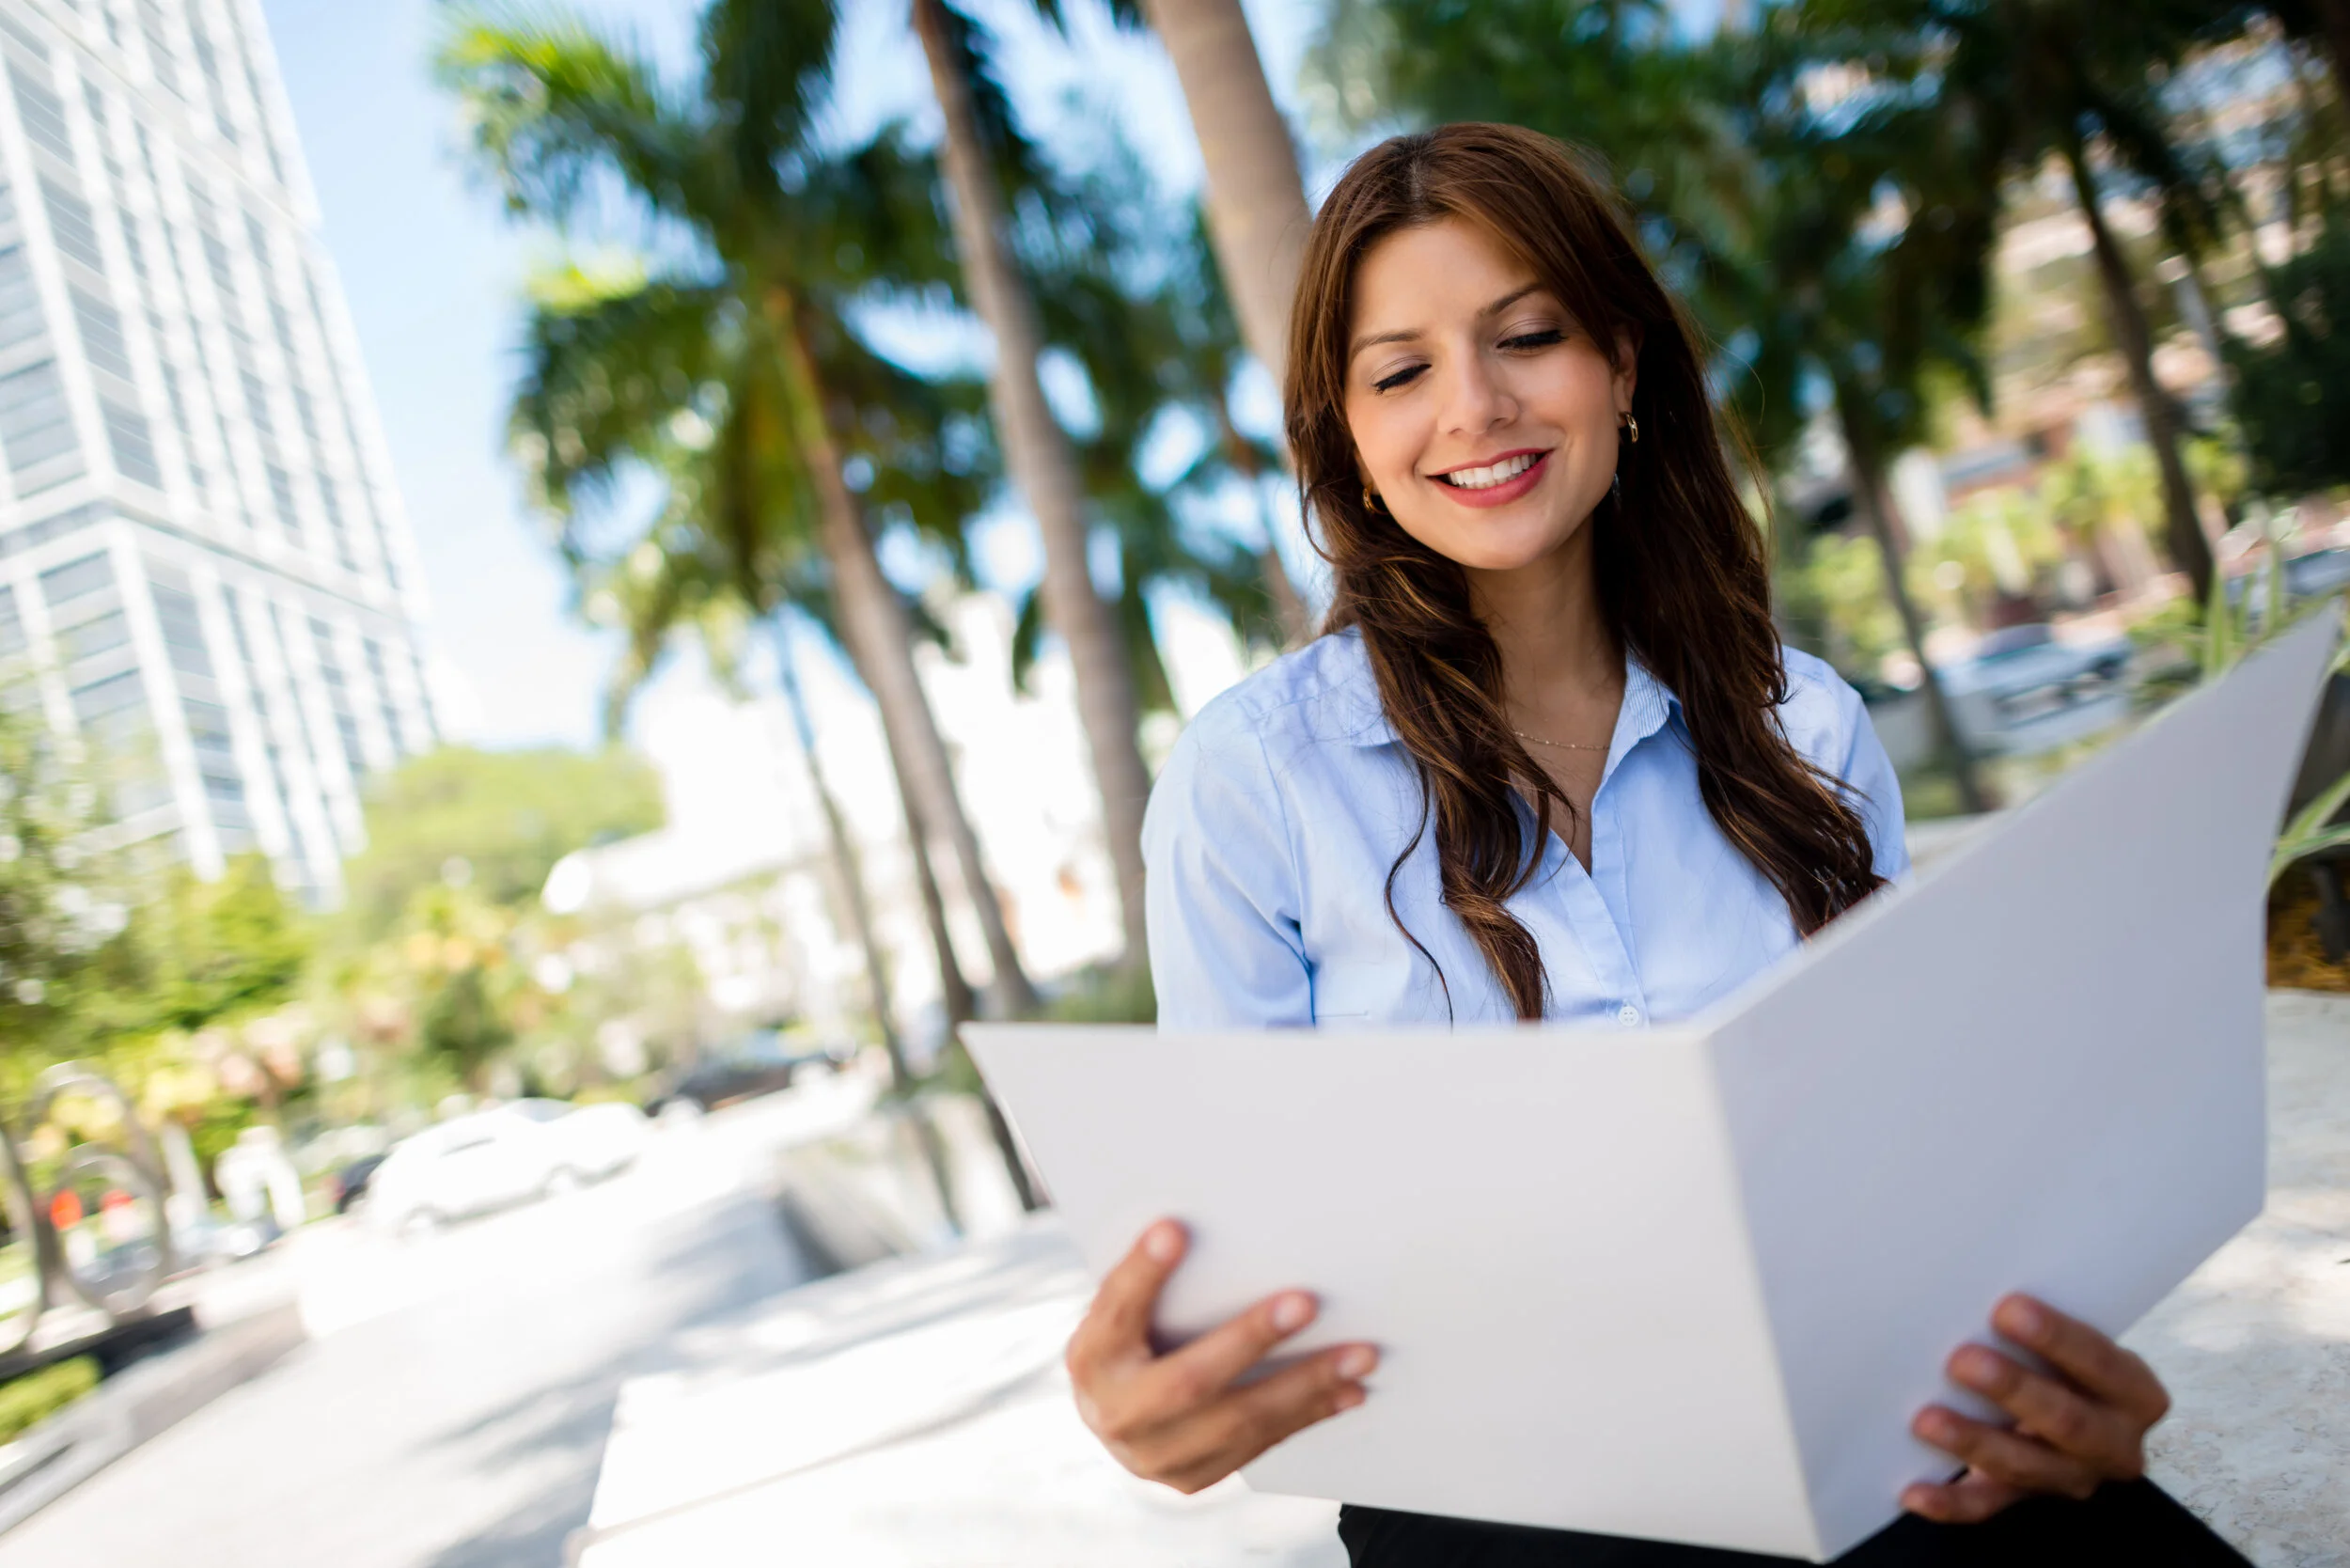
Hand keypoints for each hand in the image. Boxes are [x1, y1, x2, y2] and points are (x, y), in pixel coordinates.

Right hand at [1065, 1218, 1378, 1493]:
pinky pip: (1258, 1446)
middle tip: (1306, 1302)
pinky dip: (1308, 1415)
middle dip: (1250, 1339)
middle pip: (1188, 1380)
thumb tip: (1201, 1227)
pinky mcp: (1191, 1478)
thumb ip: (1154, 1282)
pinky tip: (1347, 1391)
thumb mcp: (1124, 1310)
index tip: (1174, 1229)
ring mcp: (1154, 1456)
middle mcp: (1115, 1412)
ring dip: (1306, 1385)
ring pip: (1237, 1423)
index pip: (1114, 1310)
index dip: (1143, 1273)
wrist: (1113, 1417)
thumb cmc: (1131, 1341)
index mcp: (1092, 1356)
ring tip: (1358, 1354)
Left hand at [1904, 1293, 2170, 1523]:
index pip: (2102, 1363)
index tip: (2007, 1309)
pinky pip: (1988, 1505)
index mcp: (2135, 1394)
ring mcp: (2072, 1476)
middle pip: (2067, 1421)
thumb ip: (2042, 1330)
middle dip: (2013, 1389)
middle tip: (1962, 1360)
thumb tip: (1976, 1290)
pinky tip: (1914, 1492)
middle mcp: (2114, 1444)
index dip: (2057, 1338)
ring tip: (1927, 1419)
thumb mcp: (2075, 1344)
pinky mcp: (2028, 1498)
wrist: (2078, 1411)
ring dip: (1974, 1441)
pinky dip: (1950, 1502)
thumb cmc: (2065, 1361)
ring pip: (2024, 1465)